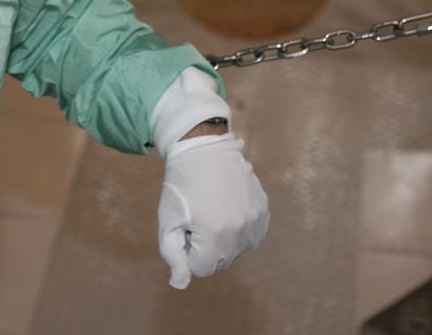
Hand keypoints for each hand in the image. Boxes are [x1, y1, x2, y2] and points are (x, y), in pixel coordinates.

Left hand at [157, 133, 268, 289]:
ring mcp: (255, 219)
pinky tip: (227, 208)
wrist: (204, 148)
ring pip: (236, 249)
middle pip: (220, 261)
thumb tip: (180, 284)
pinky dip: (239, 229)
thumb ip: (172, 255)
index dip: (188, 250)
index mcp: (214, 233)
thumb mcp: (168, 219)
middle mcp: (239, 229)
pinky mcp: (263, 210)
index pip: (200, 268)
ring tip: (212, 210)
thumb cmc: (181, 185)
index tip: (185, 227)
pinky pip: (251, 236)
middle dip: (206, 246)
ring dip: (223, 238)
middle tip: (198, 216)